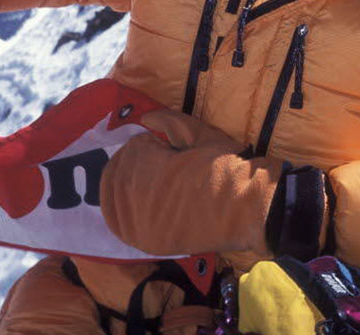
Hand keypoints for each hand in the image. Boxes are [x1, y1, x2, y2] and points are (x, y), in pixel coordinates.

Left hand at [100, 109, 328, 260]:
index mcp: (149, 171)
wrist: (246, 209)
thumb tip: (146, 118)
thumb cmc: (225, 168)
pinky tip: (140, 200)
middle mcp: (138, 200)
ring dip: (126, 181)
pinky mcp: (147, 242)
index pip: (133, 150)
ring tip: (150, 178)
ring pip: (113, 196)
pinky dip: (122, 207)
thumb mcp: (198, 135)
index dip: (147, 143)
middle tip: (155, 159)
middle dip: (134, 161)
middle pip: (119, 172)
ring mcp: (140, 225)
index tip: (162, 145)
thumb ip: (168, 122)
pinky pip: (121, 223)